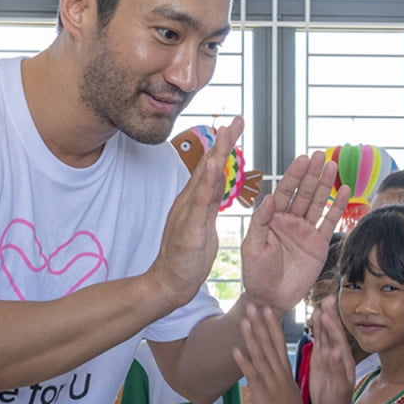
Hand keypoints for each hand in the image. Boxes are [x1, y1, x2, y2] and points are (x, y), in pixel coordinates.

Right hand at [147, 117, 245, 308]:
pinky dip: (206, 182)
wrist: (168, 283)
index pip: (211, 169)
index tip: (235, 127)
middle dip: (222, 142)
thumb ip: (207, 204)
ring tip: (226, 134)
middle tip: (235, 120)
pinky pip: (200, 203)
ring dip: (215, 155)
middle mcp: (189, 202)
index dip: (223, 147)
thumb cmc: (186, 258)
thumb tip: (215, 187)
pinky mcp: (189, 229)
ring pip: (203, 180)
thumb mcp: (203, 226)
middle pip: (208, 167)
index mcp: (195, 202)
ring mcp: (188, 214)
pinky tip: (212, 167)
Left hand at [231, 303, 310, 403]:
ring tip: (244, 320)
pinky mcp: (263, 394)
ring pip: (260, 355)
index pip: (279, 343)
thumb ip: (277, 378)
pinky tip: (235, 350)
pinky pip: (252, 375)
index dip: (272, 325)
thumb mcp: (286, 391)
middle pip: (269, 344)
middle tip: (254, 304)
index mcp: (285, 371)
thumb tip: (266, 372)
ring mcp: (271, 382)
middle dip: (261, 324)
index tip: (267, 309)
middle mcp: (279, 373)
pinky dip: (243, 362)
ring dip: (251, 337)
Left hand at [241, 151, 347, 311]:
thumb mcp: (252, 247)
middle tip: (321, 155)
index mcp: (271, 218)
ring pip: (317, 203)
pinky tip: (345, 191)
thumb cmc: (255, 274)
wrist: (270, 298)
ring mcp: (305, 231)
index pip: (283, 191)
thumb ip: (260, 222)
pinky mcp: (319, 244)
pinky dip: (338, 207)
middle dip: (311, 174)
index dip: (293, 175)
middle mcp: (289, 221)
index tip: (302, 159)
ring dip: (325, 185)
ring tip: (333, 167)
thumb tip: (269, 198)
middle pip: (303, 193)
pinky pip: (329, 222)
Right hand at [308, 297, 356, 403]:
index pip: (338, 340)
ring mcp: (329, 356)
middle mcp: (337, 355)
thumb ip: (337, 369)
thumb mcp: (339, 388)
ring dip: (324, 319)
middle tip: (327, 299)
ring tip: (321, 303)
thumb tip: (335, 352)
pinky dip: (318, 328)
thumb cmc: (339, 402)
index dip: (332, 326)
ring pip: (326, 334)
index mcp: (344, 361)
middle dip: (330, 316)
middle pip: (333, 332)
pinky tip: (315, 318)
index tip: (326, 313)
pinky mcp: (320, 359)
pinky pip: (319, 340)